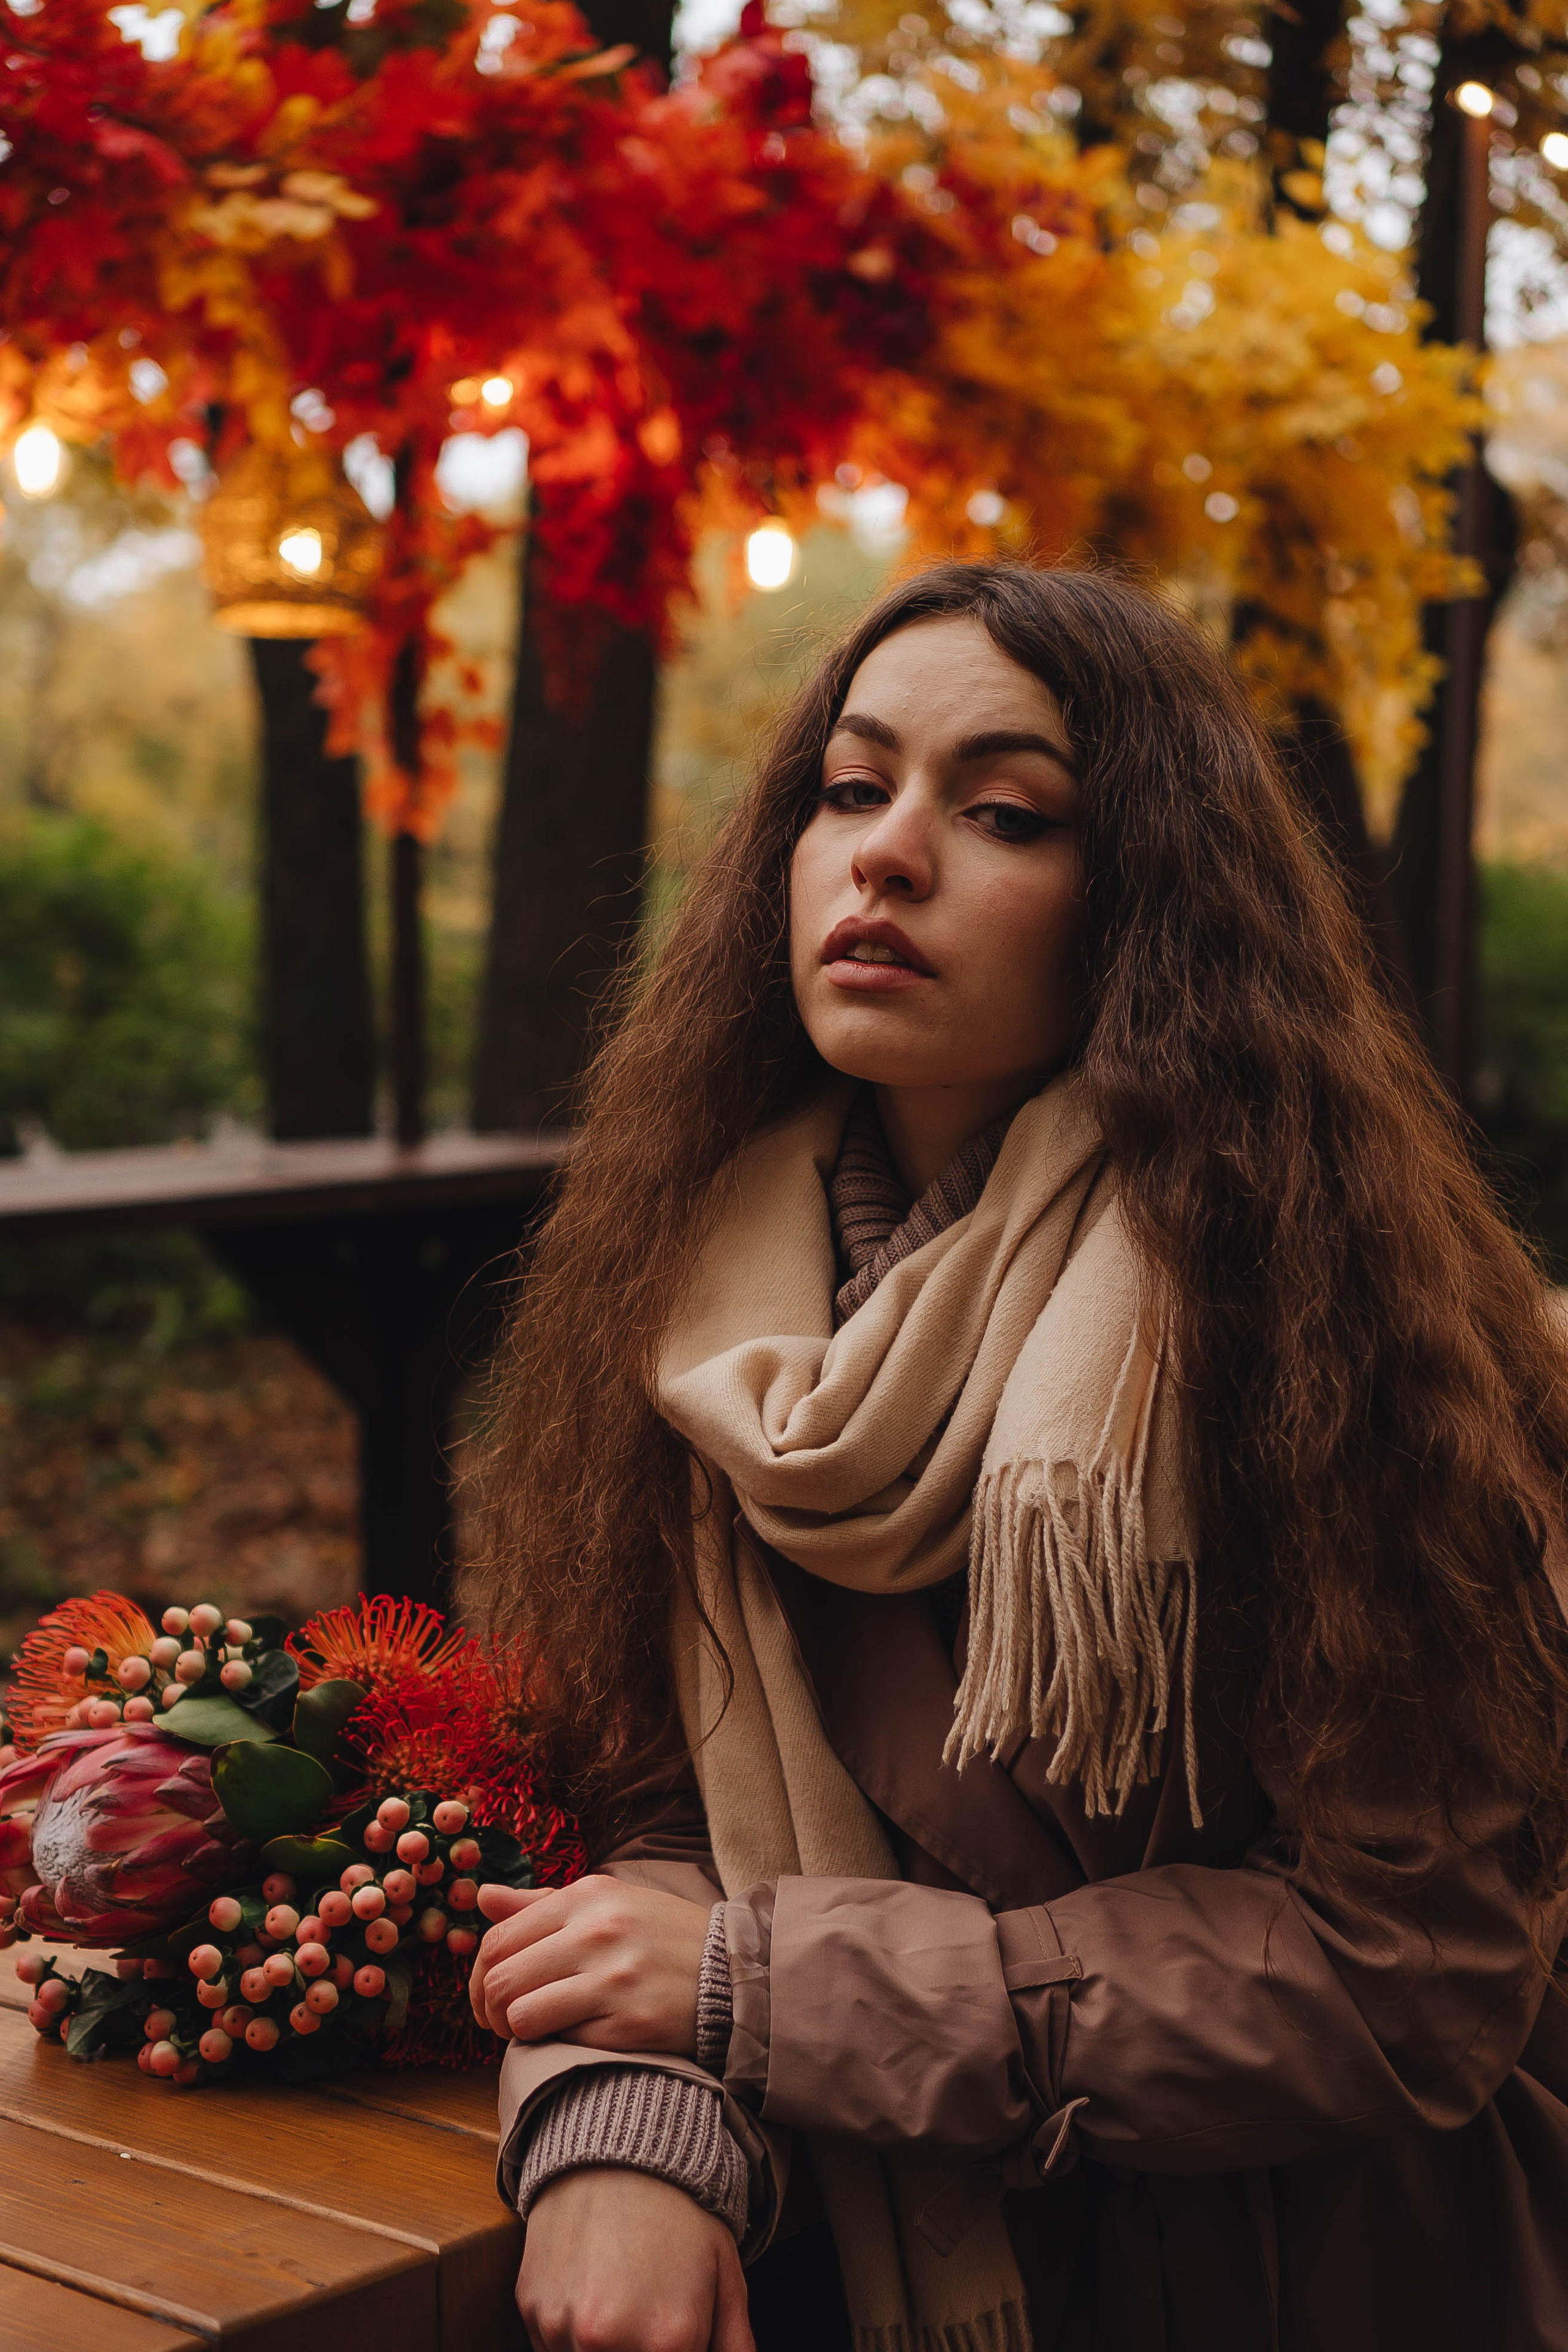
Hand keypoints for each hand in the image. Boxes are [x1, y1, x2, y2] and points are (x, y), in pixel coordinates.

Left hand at [471, 1876, 710, 2051]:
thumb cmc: (660, 1936)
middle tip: (502, 2022)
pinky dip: (558, 2044)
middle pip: (501, 1979)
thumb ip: (541, 1904)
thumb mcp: (607, 1901)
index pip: (499, 1939)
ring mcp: (613, 1979)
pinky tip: (576, 2035)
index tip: (491, 1995)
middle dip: (489, 2009)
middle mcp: (597, 1932)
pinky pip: (562, 2041)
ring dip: (516, 2032)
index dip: (480, 1976)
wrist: (734, 1971)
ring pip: (520, 2015)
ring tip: (533, 2031)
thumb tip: (481, 1897)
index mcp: (587, 1897)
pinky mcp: (629, 2024)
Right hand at [518, 2169, 753, 2351]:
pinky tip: (590, 2286)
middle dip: (637, 2348)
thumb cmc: (680, 2212)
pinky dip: (569, 2331)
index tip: (672, 2335)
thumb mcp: (725, 2275)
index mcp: (667, 2342)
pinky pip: (550, 2344)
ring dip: (600, 2345)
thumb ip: (735, 2344)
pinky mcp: (530, 2308)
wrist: (621, 2146)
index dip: (677, 2351)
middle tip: (645, 2313)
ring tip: (620, 2296)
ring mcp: (562, 2326)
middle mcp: (607, 2341)